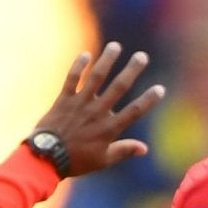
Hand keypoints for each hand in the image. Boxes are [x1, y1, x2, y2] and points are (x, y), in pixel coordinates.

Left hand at [27, 42, 164, 178]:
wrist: (47, 157)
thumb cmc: (77, 161)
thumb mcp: (103, 160)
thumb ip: (124, 151)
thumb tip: (144, 148)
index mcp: (109, 128)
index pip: (134, 111)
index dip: (148, 100)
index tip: (160, 89)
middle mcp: (97, 112)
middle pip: (118, 87)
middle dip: (132, 70)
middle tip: (142, 56)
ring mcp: (80, 103)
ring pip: (96, 77)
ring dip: (107, 60)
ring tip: (115, 46)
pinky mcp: (64, 99)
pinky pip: (72, 78)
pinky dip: (79, 66)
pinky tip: (86, 54)